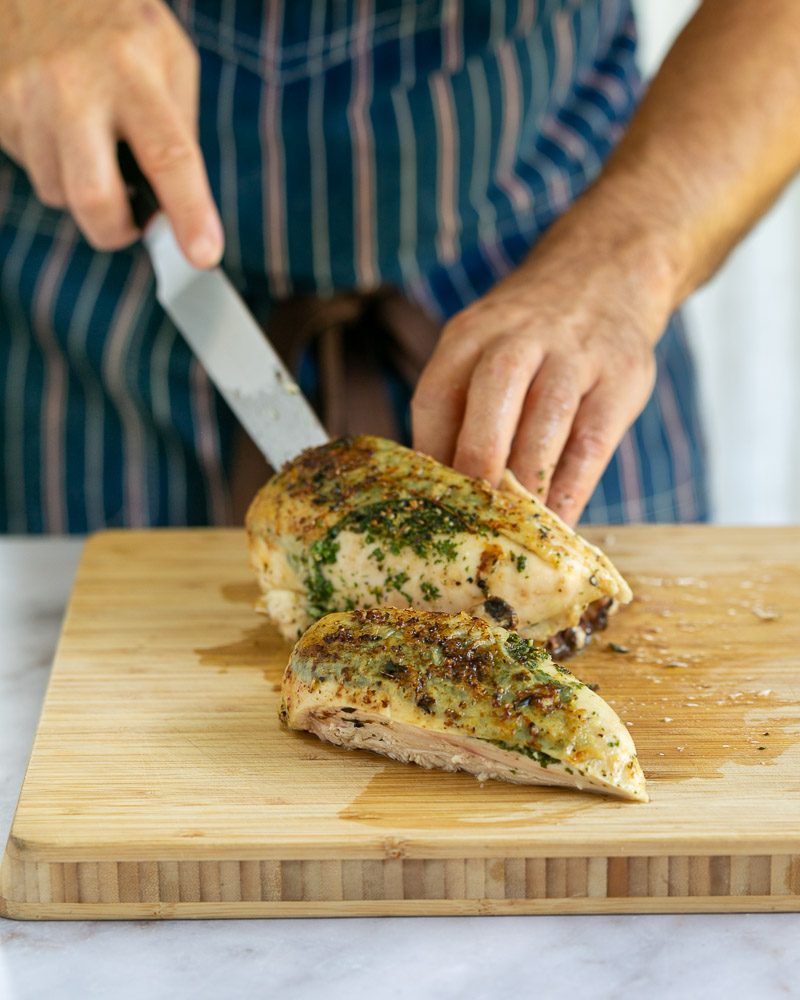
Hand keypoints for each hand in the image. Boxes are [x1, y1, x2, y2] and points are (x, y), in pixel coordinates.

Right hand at [0, 0, 221, 265]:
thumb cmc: (115, 25)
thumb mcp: (167, 57)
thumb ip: (178, 130)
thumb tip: (182, 208)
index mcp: (131, 69)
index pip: (168, 156)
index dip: (188, 212)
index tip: (202, 255)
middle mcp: (74, 86)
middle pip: (94, 199)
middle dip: (117, 230)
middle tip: (131, 223)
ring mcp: (25, 98)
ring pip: (58, 193)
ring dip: (82, 189)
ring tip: (89, 140)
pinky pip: (33, 170)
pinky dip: (54, 164)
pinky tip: (58, 124)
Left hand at [412, 198, 675, 524]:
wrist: (606, 271)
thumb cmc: (529, 337)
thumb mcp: (483, 347)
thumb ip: (460, 406)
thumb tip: (435, 491)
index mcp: (469, 334)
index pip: (435, 397)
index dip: (430, 456)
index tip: (431, 504)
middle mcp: (520, 338)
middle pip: (492, 397)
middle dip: (477, 463)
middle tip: (471, 519)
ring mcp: (575, 356)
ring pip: (545, 421)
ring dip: (526, 482)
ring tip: (513, 529)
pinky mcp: (621, 379)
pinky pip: (592, 443)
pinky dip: (571, 488)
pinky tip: (558, 522)